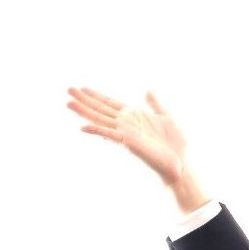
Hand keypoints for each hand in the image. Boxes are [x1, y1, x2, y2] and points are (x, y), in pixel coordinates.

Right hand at [66, 87, 189, 186]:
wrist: (179, 163)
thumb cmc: (174, 144)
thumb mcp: (166, 117)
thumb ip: (155, 104)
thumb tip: (147, 90)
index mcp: (134, 115)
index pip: (111, 103)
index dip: (97, 95)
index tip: (83, 87)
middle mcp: (126, 123)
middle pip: (101, 109)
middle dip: (85, 99)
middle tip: (68, 89)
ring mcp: (125, 133)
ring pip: (100, 120)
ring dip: (84, 111)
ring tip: (68, 102)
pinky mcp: (128, 143)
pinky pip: (110, 136)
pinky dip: (97, 131)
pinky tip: (82, 127)